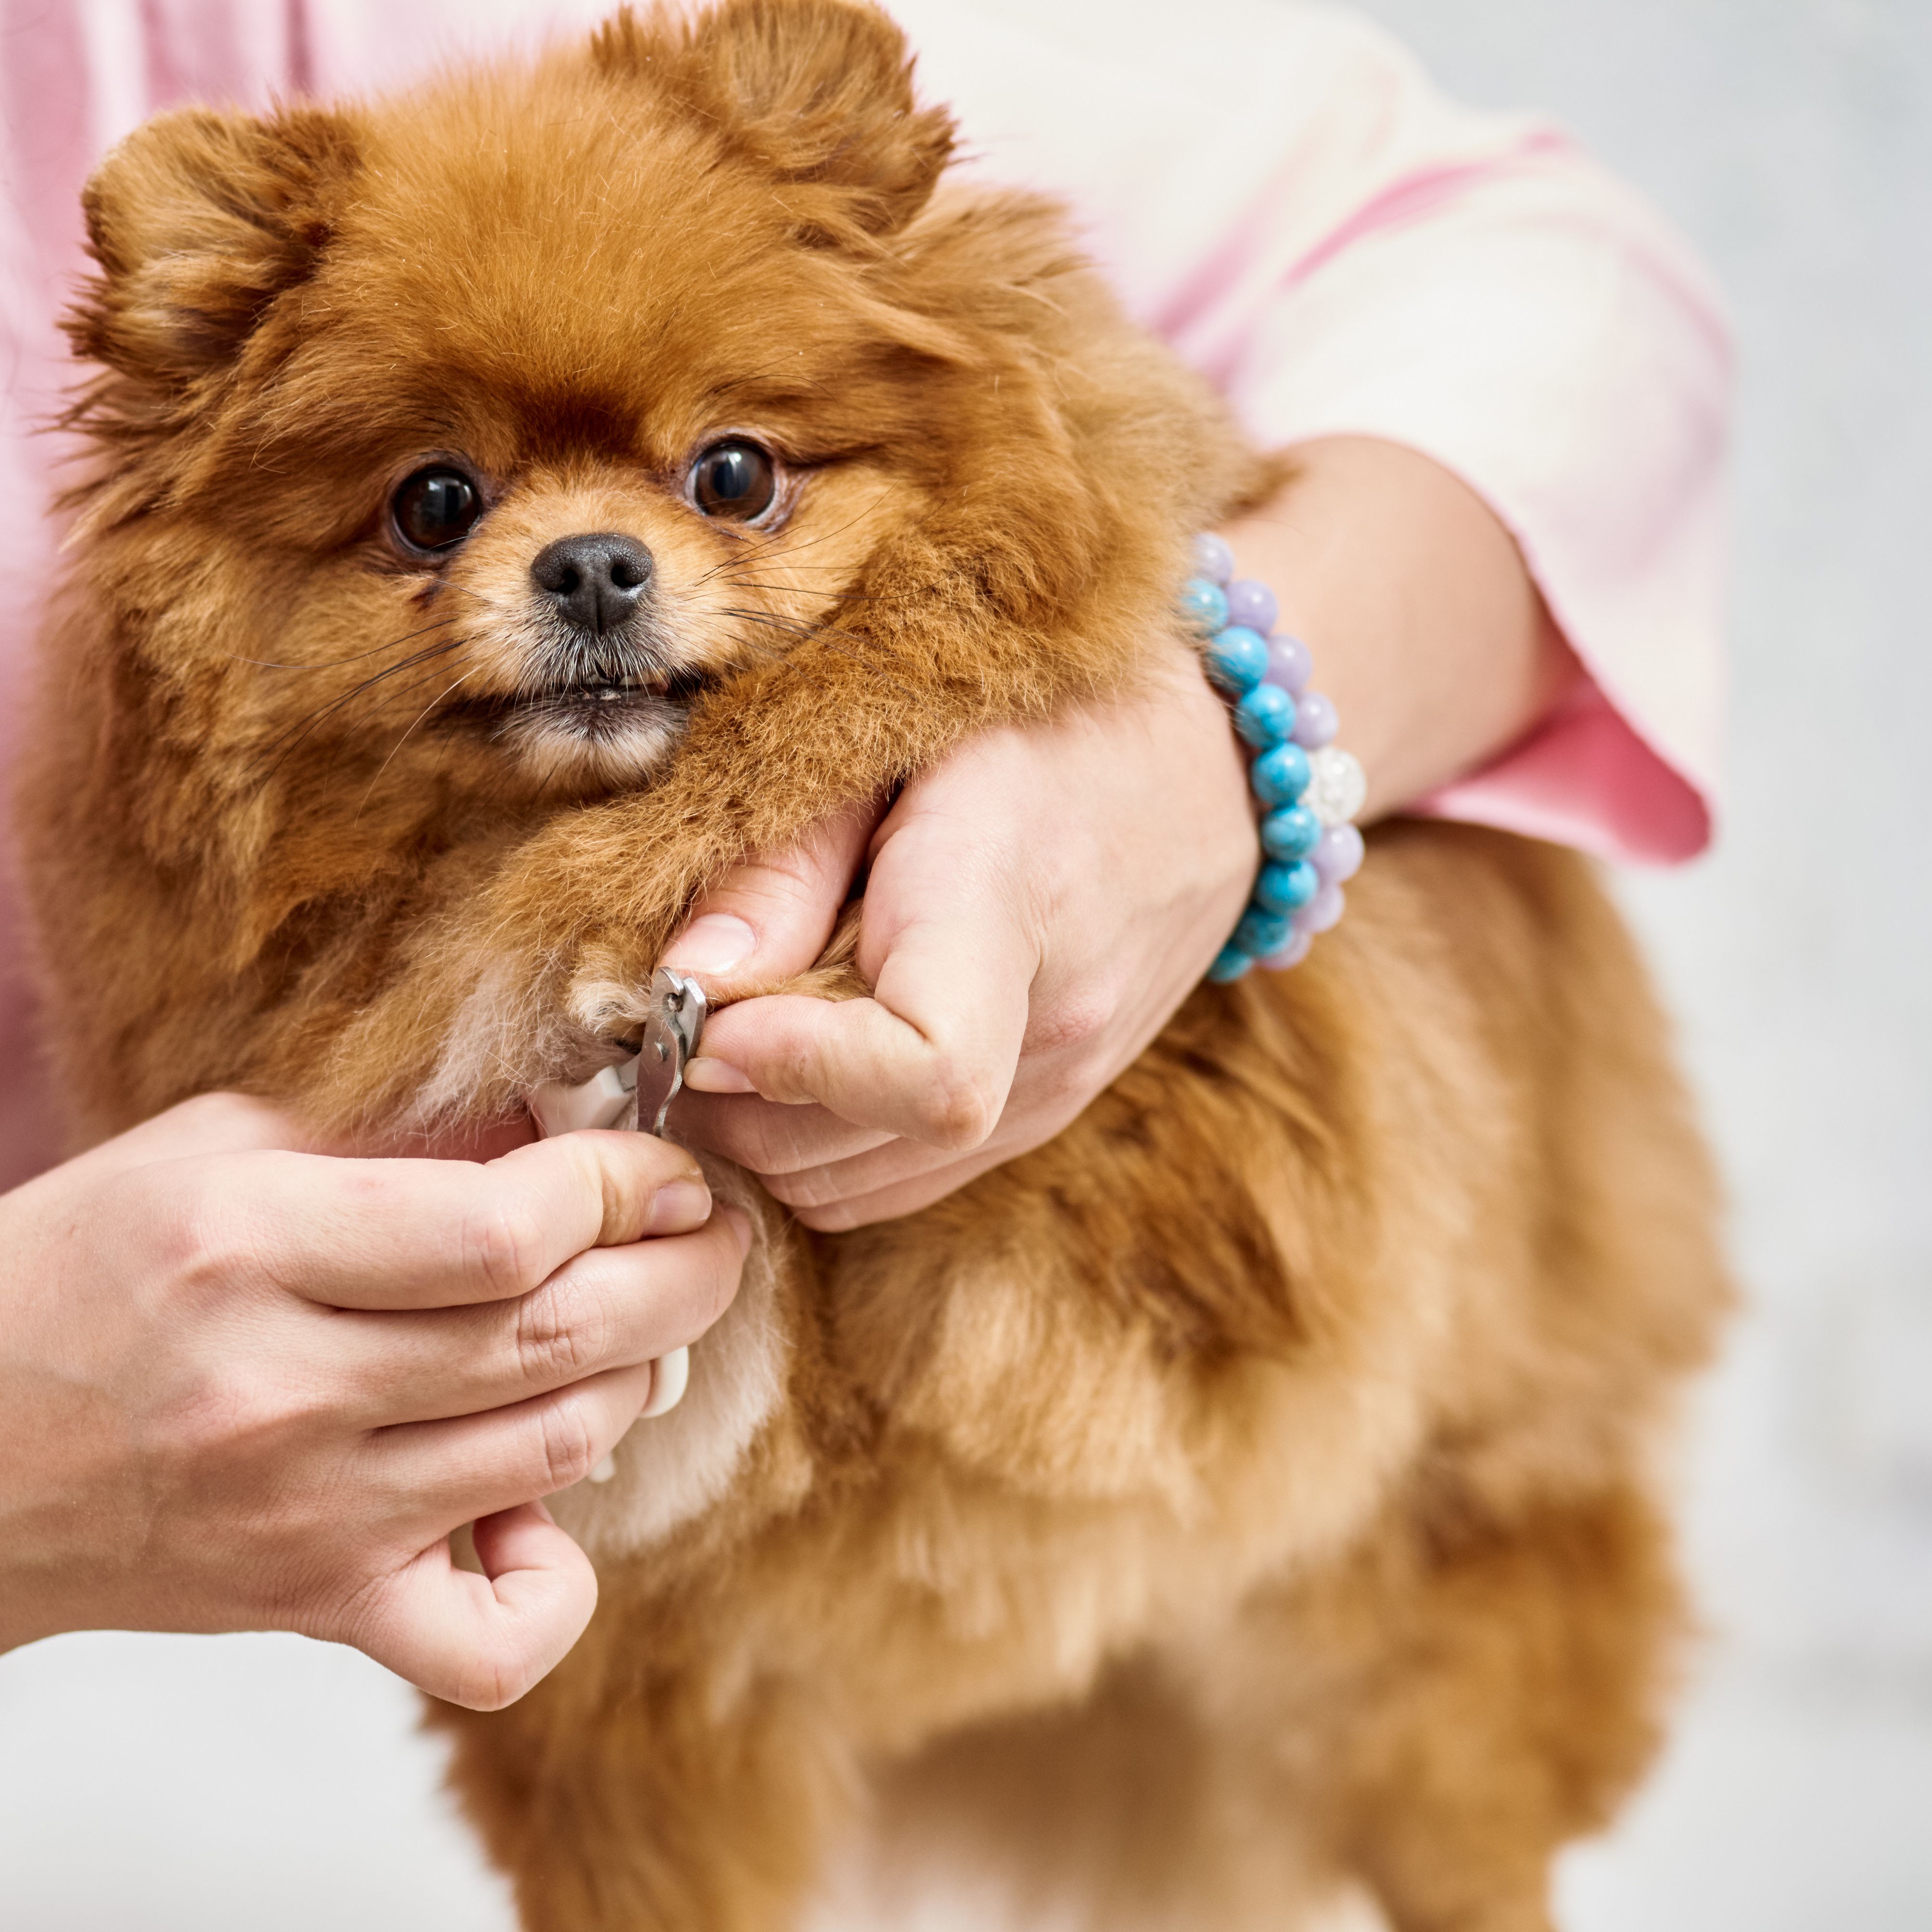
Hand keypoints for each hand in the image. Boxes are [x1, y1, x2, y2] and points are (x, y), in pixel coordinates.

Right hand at [0, 1094, 747, 1707]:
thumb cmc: (87, 1273)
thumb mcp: (221, 1150)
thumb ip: (397, 1133)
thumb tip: (566, 1125)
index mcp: (248, 1251)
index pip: (503, 1234)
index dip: (621, 1186)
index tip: (661, 1167)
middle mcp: (282, 1396)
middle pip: (558, 1340)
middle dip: (682, 1273)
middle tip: (712, 1233)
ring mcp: (306, 1519)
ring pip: (558, 1451)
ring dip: (640, 1374)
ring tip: (643, 1319)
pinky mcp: (317, 1605)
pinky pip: (490, 1642)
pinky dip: (558, 1578)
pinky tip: (539, 1499)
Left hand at [658, 439, 1573, 1229]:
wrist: (1208, 767)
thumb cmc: (1037, 718)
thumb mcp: (895, 733)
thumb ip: (786, 861)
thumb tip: (680, 986)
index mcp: (1008, 908)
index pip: (929, 1075)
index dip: (797, 1065)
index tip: (713, 1011)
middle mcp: (1049, 1029)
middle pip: (851, 1150)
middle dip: (728, 1099)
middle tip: (677, 1009)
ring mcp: (1058, 1088)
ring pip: (855, 1187)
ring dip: (763, 1129)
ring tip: (735, 1024)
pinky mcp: (1047, 1114)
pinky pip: (897, 1181)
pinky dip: (818, 1144)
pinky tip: (800, 1054)